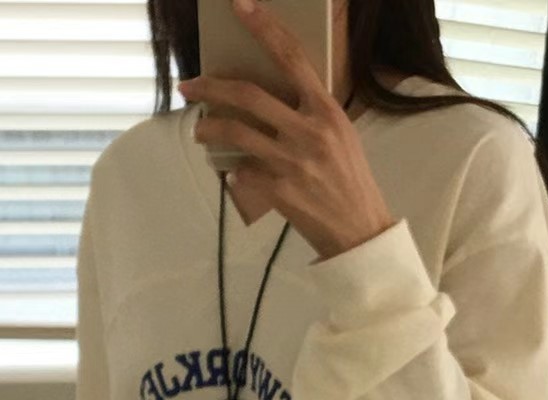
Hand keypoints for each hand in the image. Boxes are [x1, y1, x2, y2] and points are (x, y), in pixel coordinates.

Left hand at [176, 0, 396, 261]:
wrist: (358, 229)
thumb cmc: (348, 179)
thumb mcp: (340, 134)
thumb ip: (310, 111)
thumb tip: (271, 93)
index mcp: (326, 110)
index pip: (291, 57)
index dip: (264, 27)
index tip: (240, 6)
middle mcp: (308, 131)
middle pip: (248, 95)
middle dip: (210, 86)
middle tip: (189, 84)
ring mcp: (292, 162)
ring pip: (235, 133)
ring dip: (208, 129)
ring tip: (199, 130)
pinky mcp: (278, 191)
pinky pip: (241, 172)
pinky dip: (233, 171)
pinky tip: (233, 172)